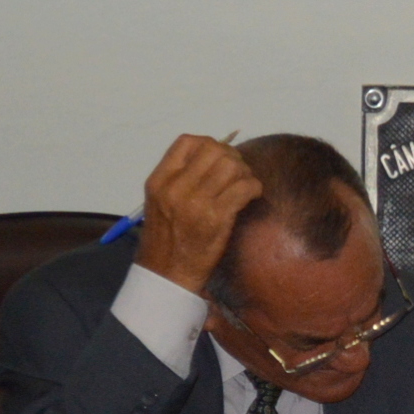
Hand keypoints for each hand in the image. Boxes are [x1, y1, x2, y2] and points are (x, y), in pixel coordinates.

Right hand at [132, 133, 260, 294]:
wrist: (167, 272)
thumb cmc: (167, 236)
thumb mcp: (161, 200)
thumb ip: (180, 177)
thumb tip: (215, 155)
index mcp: (159, 180)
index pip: (187, 142)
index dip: (210, 144)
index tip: (218, 159)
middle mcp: (176, 187)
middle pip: (214, 150)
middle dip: (232, 157)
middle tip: (237, 173)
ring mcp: (196, 202)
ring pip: (232, 166)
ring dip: (245, 172)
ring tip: (244, 186)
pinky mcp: (217, 217)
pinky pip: (245, 187)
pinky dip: (254, 187)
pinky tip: (251, 196)